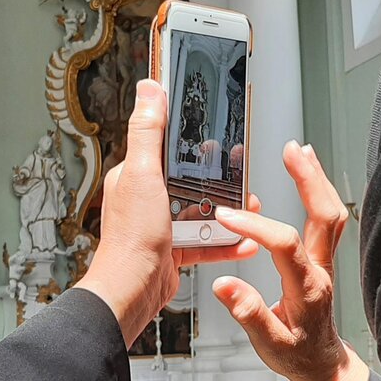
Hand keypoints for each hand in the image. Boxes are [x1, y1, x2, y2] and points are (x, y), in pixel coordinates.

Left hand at [76, 79, 258, 344]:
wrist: (133, 292)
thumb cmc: (132, 238)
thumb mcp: (143, 174)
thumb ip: (147, 131)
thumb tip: (148, 88)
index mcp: (136, 174)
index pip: (166, 144)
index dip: (191, 138)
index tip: (216, 133)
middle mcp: (148, 197)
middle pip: (191, 178)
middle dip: (219, 179)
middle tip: (242, 176)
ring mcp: (162, 224)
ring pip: (203, 209)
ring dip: (228, 212)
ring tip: (249, 209)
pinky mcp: (174, 249)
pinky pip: (206, 240)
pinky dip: (226, 242)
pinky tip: (243, 241)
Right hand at [211, 141, 369, 380]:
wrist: (322, 363)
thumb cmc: (297, 354)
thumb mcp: (269, 344)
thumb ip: (248, 313)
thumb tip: (225, 286)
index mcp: (306, 287)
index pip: (283, 244)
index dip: (255, 226)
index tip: (227, 216)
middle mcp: (320, 268)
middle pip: (324, 214)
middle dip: (307, 179)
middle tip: (290, 152)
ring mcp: (324, 261)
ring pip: (330, 211)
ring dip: (316, 178)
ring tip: (299, 152)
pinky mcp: (322, 257)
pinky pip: (326, 217)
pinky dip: (317, 190)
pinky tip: (306, 175)